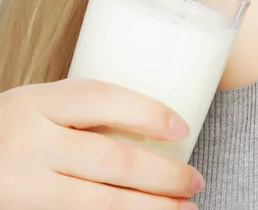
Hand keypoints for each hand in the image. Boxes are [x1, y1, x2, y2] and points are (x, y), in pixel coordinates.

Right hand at [0, 79, 202, 208]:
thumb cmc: (18, 126)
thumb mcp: (44, 104)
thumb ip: (88, 107)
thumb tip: (158, 121)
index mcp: (38, 103)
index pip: (101, 100)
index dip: (147, 113)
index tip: (182, 128)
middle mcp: (30, 144)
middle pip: (111, 160)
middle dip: (162, 174)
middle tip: (195, 179)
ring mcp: (24, 187)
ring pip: (100, 203)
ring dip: (150, 208)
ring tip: (185, 207)